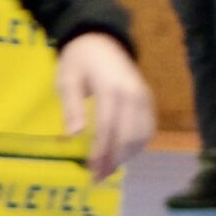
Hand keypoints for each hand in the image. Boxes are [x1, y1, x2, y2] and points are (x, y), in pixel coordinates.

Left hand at [56, 31, 154, 182]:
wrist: (101, 38)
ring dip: (125, 155)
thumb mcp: (67, 79)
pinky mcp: (148, 99)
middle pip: (127, 136)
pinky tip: (121, 154)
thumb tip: (74, 136)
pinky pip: (147, 128)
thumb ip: (72, 107)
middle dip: (113, 160)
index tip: (91, 172)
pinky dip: (137, 145)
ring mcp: (143, 97)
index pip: (107, 128)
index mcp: (110, 88)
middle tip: (97, 177)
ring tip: (107, 169)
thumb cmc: (79, 59)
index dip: (100, 153)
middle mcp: (132, 94)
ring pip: (140, 135)